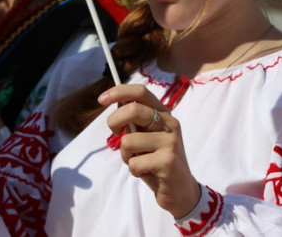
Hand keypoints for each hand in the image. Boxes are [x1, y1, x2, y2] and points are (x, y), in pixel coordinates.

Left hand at [99, 84, 200, 218]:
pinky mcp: (168, 161)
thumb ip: (135, 121)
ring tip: (139, 162)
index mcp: (164, 114)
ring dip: (126, 156)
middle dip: (114, 121)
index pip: (141, 92)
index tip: (101, 99)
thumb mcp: (147, 137)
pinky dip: (134, 171)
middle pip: (133, 109)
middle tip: (115, 134)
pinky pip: (134, 163)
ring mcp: (170, 142)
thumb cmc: (157, 162)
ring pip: (128, 141)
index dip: (118, 92)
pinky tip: (148, 173)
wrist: (180, 190)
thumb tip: (116, 101)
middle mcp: (170, 124)